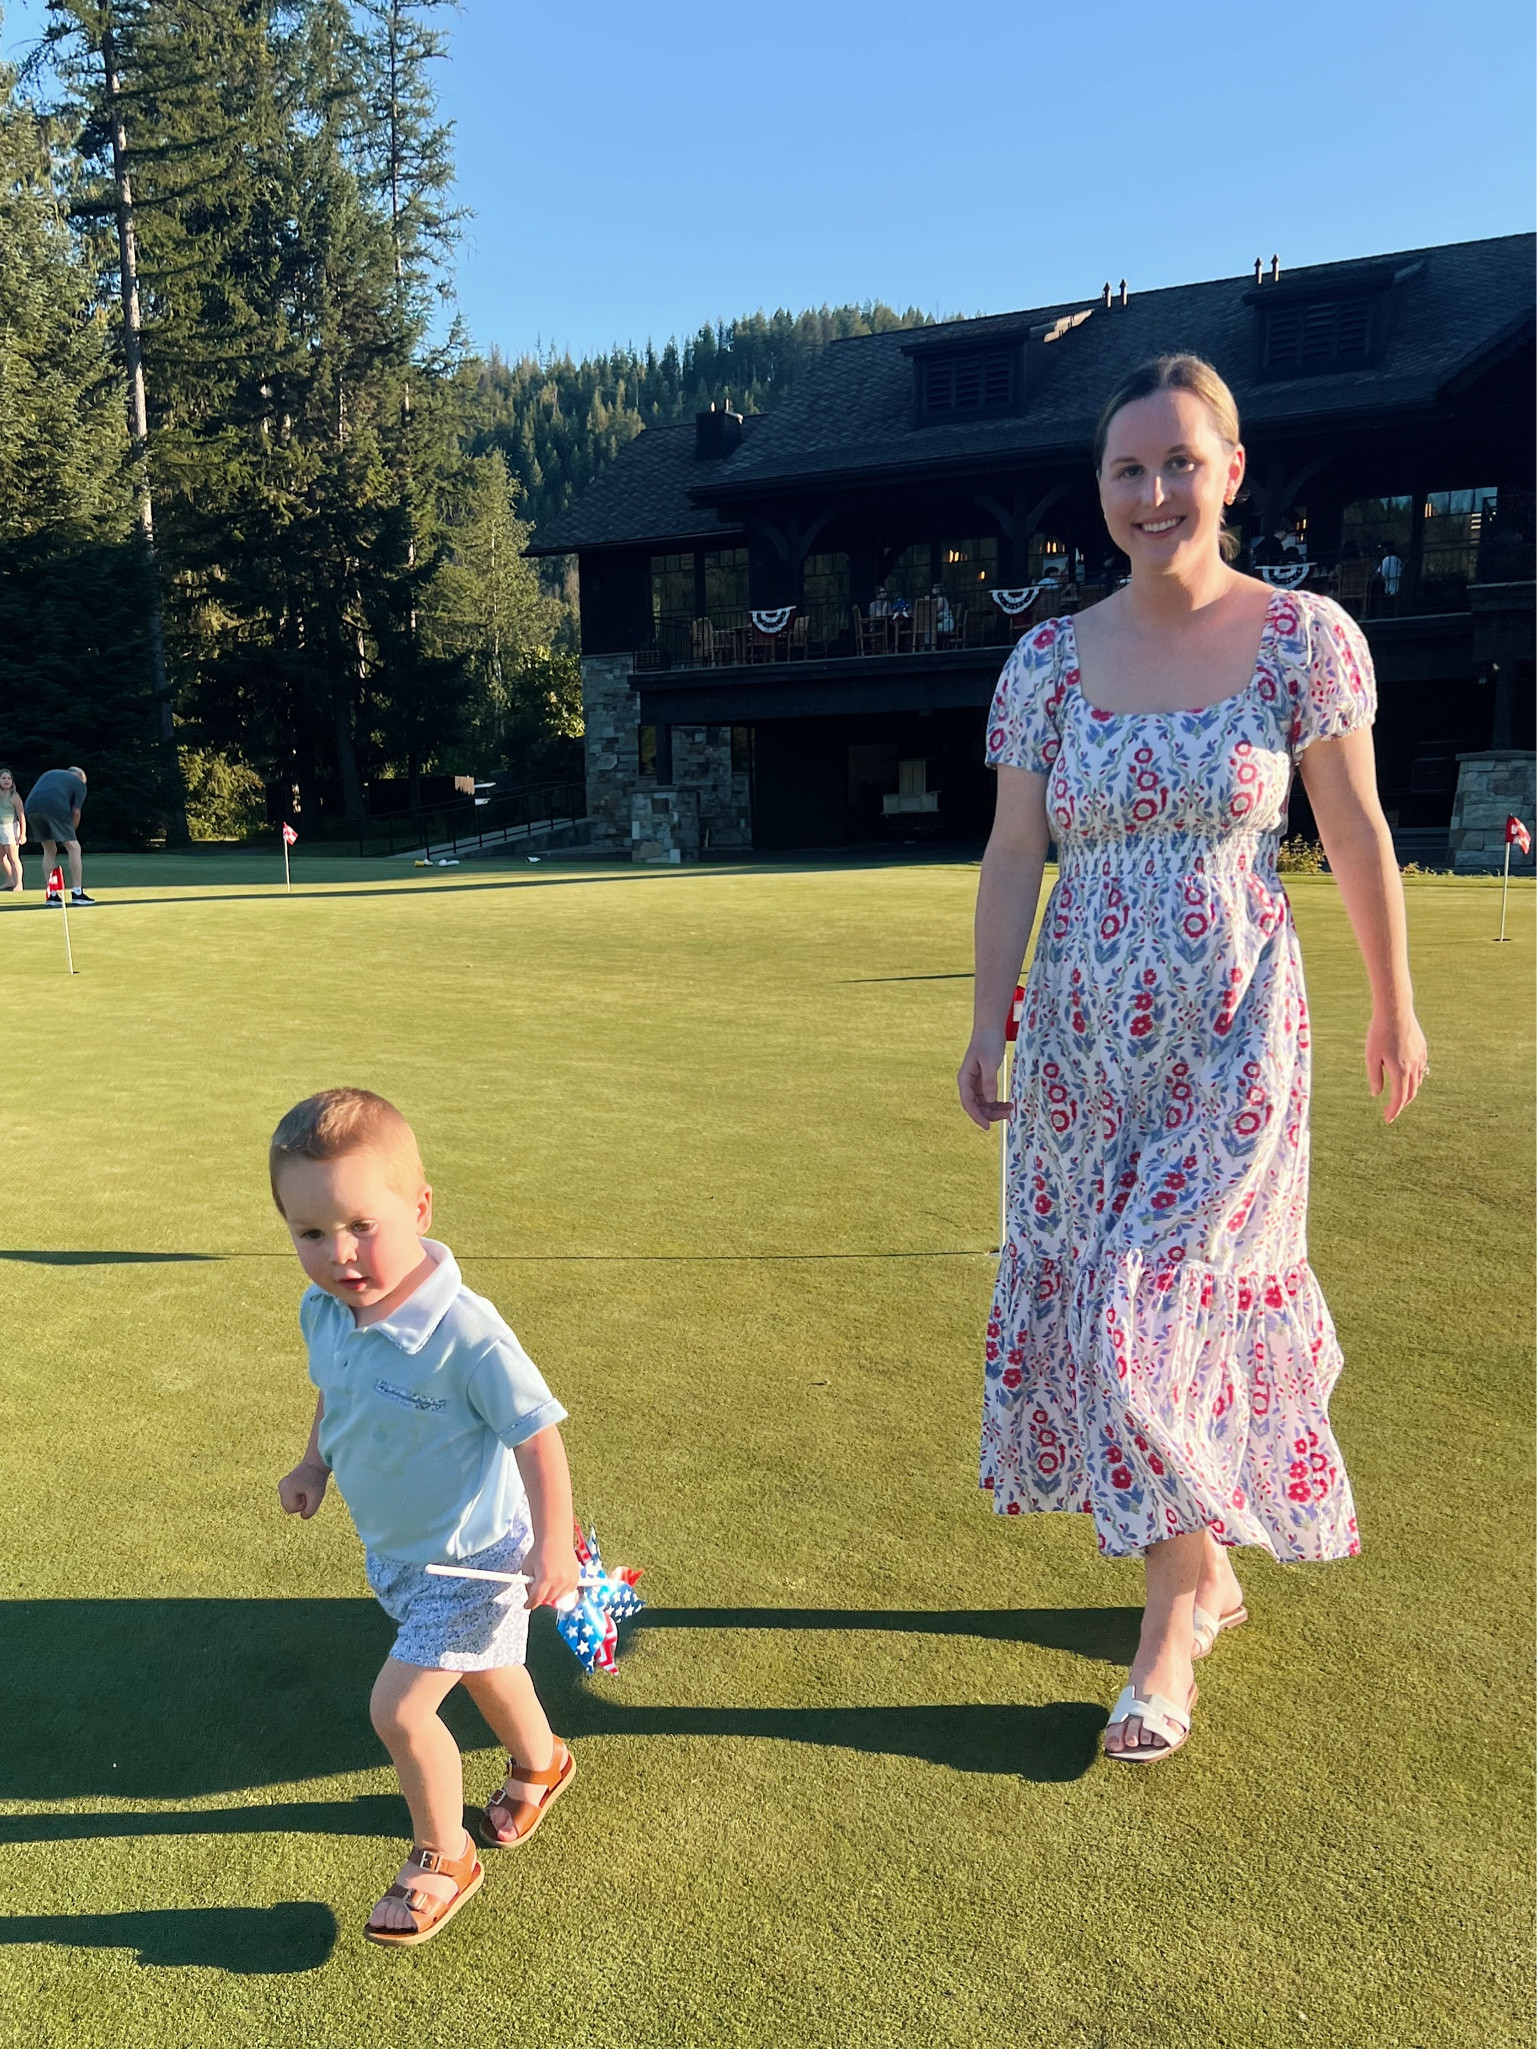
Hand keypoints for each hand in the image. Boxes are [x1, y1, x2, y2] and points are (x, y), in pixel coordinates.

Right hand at [278, 1460, 329, 1518]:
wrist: (316, 1464)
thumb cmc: (317, 1480)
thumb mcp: (317, 1497)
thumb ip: (310, 1511)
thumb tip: (303, 1516)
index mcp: (286, 1488)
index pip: (291, 1509)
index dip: (302, 1505)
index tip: (308, 1494)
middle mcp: (281, 1486)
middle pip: (288, 1507)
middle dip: (299, 1503)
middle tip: (307, 1492)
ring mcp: (280, 1485)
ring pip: (288, 1504)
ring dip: (298, 1500)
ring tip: (305, 1489)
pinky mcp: (282, 1485)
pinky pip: (288, 1499)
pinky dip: (296, 1496)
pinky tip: (302, 1487)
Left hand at [523, 1536, 580, 1609]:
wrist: (556, 1538)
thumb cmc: (539, 1551)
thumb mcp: (527, 1568)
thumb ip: (528, 1585)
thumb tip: (531, 1598)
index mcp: (545, 1578)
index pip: (536, 1599)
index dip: (530, 1604)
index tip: (527, 1605)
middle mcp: (559, 1580)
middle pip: (547, 1599)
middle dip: (541, 1596)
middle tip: (538, 1589)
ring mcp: (569, 1580)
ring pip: (558, 1597)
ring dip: (552, 1593)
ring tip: (548, 1580)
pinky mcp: (575, 1578)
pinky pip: (567, 1592)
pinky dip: (561, 1589)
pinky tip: (557, 1579)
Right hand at [957, 1028, 1009, 1130]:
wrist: (990, 1028)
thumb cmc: (988, 1042)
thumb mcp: (990, 1061)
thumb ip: (989, 1081)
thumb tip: (990, 1101)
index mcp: (964, 1079)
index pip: (968, 1103)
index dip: (977, 1116)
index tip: (988, 1127)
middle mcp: (968, 1083)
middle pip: (976, 1106)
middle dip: (989, 1114)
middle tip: (1007, 1116)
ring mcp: (976, 1082)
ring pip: (983, 1103)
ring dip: (995, 1109)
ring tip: (1010, 1110)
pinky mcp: (985, 1080)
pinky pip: (989, 1097)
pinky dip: (997, 1103)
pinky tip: (1008, 1104)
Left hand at [1365, 1008, 1427, 1122]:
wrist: (1396, 1011)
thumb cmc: (1379, 1033)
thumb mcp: (1371, 1057)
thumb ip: (1374, 1077)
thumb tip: (1376, 1094)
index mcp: (1400, 1071)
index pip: (1399, 1098)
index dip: (1393, 1111)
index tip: (1387, 1119)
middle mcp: (1413, 1067)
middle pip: (1411, 1093)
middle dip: (1401, 1105)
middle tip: (1391, 1111)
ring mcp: (1420, 1057)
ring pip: (1418, 1082)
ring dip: (1409, 1092)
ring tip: (1400, 1097)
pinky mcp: (1422, 1049)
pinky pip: (1421, 1069)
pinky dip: (1415, 1078)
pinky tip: (1409, 1077)